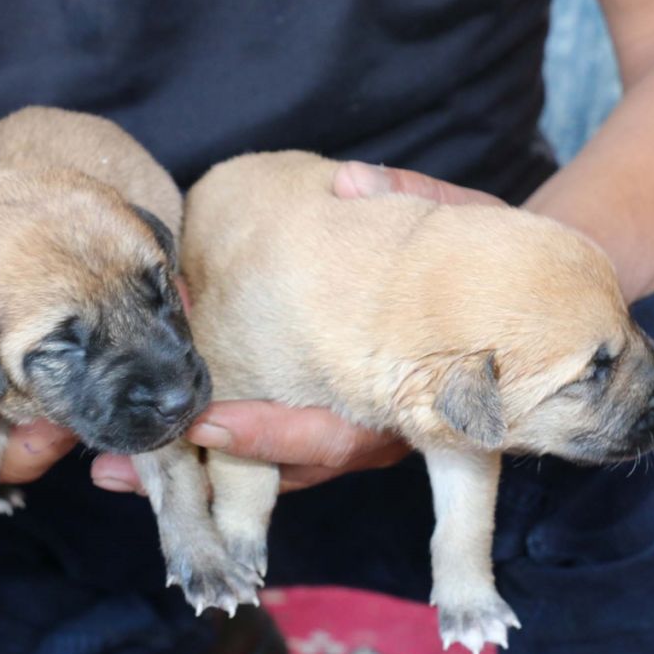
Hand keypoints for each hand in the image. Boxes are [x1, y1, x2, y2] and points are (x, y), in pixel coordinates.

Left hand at [91, 161, 502, 494]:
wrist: (542, 306)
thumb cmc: (499, 265)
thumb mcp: (471, 230)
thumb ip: (415, 206)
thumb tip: (350, 184)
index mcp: (407, 396)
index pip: (331, 431)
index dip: (267, 433)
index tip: (203, 422)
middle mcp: (376, 429)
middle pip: (280, 467)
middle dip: (198, 468)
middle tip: (114, 465)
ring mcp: (356, 433)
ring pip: (268, 468)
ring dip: (190, 469)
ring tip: (110, 466)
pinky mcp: (335, 420)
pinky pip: (272, 450)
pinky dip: (214, 450)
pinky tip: (156, 446)